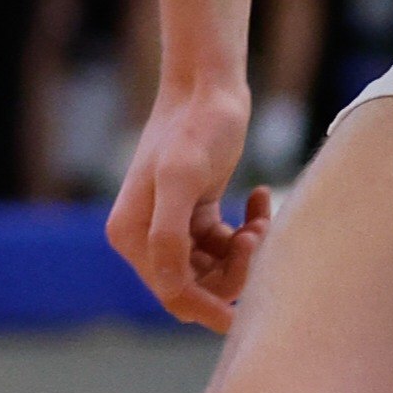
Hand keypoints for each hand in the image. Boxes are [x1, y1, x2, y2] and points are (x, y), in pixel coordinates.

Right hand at [108, 78, 268, 330]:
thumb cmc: (197, 127)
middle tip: (255, 237)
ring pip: (215, 268)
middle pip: (196, 287)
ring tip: (260, 218)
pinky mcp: (196, 214)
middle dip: (232, 271)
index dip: (209, 307)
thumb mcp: (182, 178)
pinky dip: (246, 230)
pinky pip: (225, 245)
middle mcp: (144, 236)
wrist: (209, 85)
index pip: (172, 293)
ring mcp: (171, 226)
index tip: (249, 305)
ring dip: (243, 250)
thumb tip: (169, 287)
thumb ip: (169, 235)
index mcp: (131, 235)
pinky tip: (258, 198)